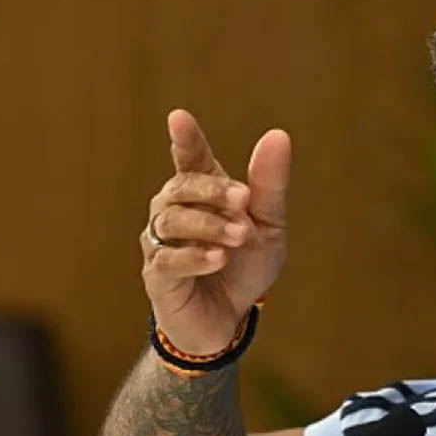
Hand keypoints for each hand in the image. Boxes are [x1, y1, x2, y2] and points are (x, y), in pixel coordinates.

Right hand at [140, 109, 289, 354]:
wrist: (232, 318)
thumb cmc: (245, 264)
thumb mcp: (269, 224)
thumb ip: (270, 184)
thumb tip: (278, 135)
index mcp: (202, 192)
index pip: (190, 158)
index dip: (185, 138)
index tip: (179, 117)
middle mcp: (174, 211)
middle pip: (180, 188)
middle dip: (212, 191)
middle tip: (243, 200)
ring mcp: (161, 243)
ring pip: (171, 222)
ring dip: (208, 226)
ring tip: (239, 237)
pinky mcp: (158, 277)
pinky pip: (167, 260)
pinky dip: (194, 257)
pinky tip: (218, 259)